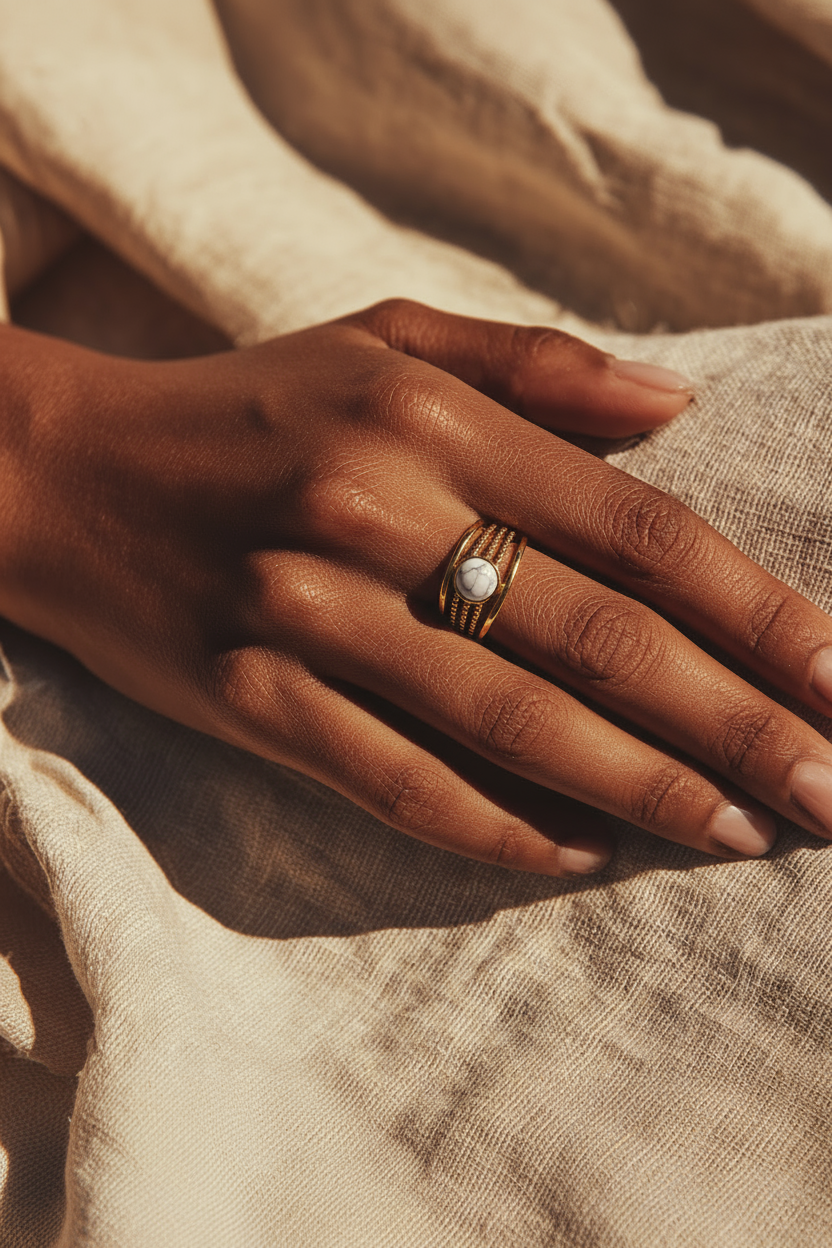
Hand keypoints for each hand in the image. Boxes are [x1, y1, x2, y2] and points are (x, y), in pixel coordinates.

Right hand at [3, 300, 831, 876]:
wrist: (60, 475)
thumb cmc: (244, 404)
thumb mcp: (380, 339)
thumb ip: (534, 369)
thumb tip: (676, 409)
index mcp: (427, 422)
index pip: (634, 527)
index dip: (754, 609)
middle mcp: (376, 516)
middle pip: (599, 638)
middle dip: (736, 723)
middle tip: (831, 789)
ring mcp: (307, 617)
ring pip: (513, 724)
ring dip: (644, 789)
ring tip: (740, 834)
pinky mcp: (249, 699)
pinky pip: (396, 782)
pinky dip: (497, 828)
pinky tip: (581, 856)